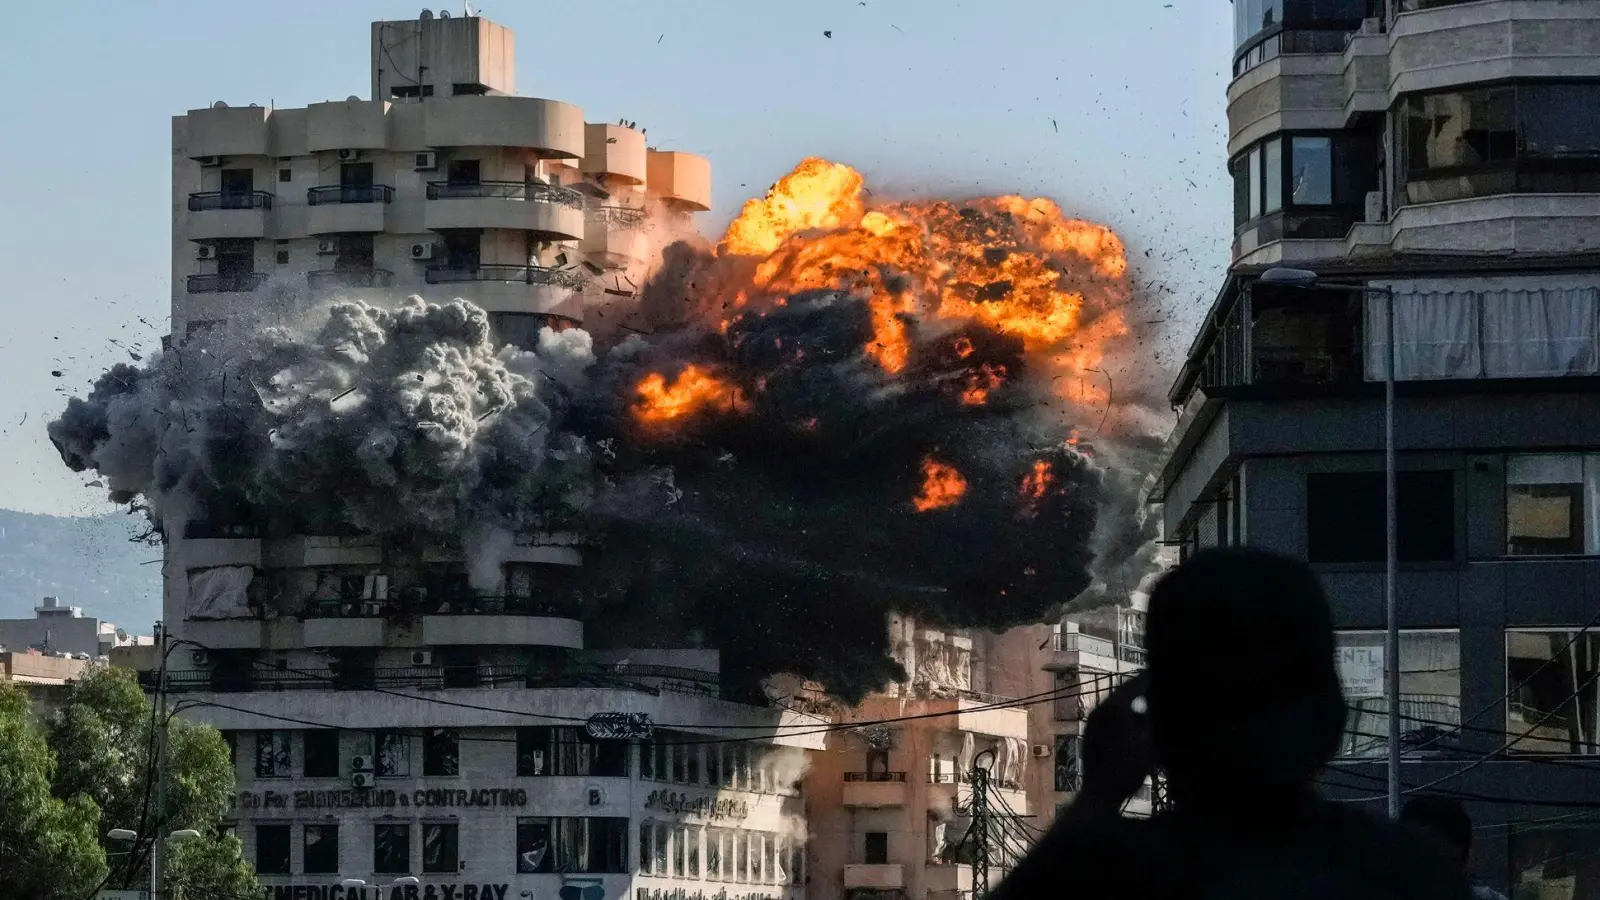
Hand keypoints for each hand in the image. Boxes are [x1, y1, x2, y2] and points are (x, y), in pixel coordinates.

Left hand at [1078, 670, 1153, 814]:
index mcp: (1114, 706)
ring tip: (1152, 705)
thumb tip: (1167, 703)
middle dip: (1144, 689)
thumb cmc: (1128, 770)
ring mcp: (1092, 722)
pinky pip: (1110, 717)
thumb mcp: (1151, 743)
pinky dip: (1125, 715)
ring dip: (1135, 703)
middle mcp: (1099, 709)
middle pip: (1126, 692)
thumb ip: (1158, 718)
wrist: (1099, 795)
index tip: (1168, 674)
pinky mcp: (1090, 734)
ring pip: (1117, 704)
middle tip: (1162, 687)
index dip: (1154, 678)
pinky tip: (1137, 724)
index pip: (1137, 683)